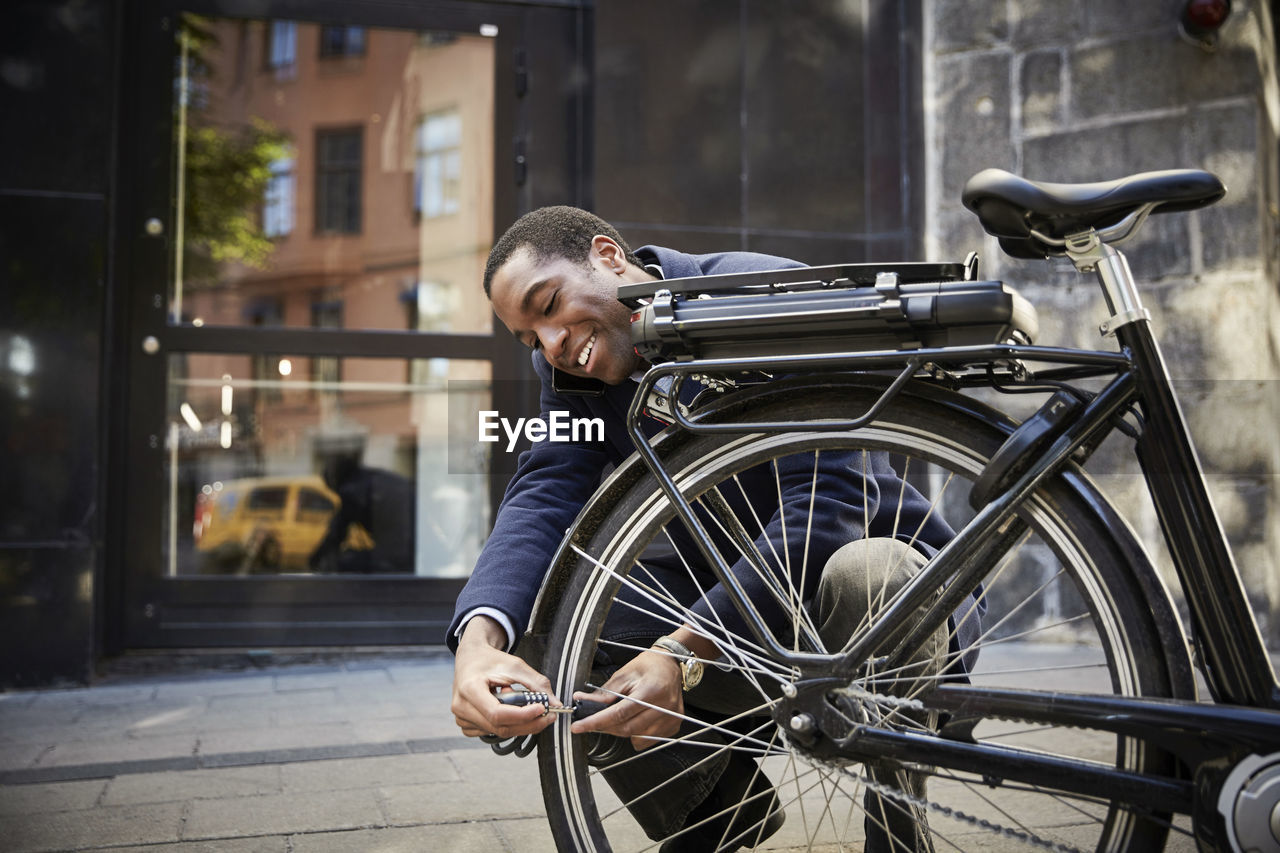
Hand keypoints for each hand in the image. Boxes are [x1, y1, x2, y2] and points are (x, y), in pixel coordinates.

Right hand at [450, 616, 560, 738]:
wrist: (472, 658)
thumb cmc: (490, 660)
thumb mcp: (515, 665)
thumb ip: (536, 684)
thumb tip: (555, 703)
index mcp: (469, 688)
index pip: (497, 713)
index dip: (522, 715)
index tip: (541, 708)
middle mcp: (461, 707)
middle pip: (500, 727)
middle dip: (528, 723)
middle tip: (547, 714)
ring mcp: (462, 719)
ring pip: (499, 732)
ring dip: (518, 722)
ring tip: (517, 699)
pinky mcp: (467, 726)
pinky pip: (493, 732)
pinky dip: (508, 723)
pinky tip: (507, 707)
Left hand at [570, 649, 683, 750]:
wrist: (670, 664)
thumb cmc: (647, 666)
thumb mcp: (624, 674)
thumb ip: (604, 692)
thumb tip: (582, 701)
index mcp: (651, 691)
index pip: (619, 714)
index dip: (596, 722)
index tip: (578, 727)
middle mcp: (665, 707)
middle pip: (627, 729)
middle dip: (606, 727)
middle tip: (595, 721)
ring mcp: (671, 719)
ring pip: (636, 737)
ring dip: (622, 729)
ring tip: (623, 713)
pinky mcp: (673, 726)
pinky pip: (648, 740)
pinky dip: (637, 733)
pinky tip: (637, 718)